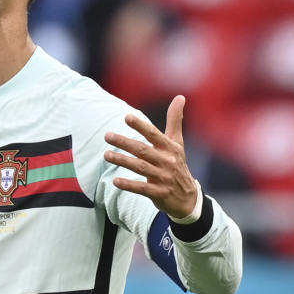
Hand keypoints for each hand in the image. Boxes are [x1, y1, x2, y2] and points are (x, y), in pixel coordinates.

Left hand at [103, 95, 197, 218]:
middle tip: (107, 135)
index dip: (141, 126)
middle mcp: (167, 161)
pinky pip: (142, 188)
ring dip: (122, 161)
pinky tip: (115, 181)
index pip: (154, 135)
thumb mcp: (177, 142)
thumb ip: (175, 120)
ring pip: (140, 167)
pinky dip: (129, 185)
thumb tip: (180, 96)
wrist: (188, 197)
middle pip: (142, 150)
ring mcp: (163, 178)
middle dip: (124, 142)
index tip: (127, 117)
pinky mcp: (159, 193)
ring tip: (106, 155)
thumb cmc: (177, 164)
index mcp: (170, 148)